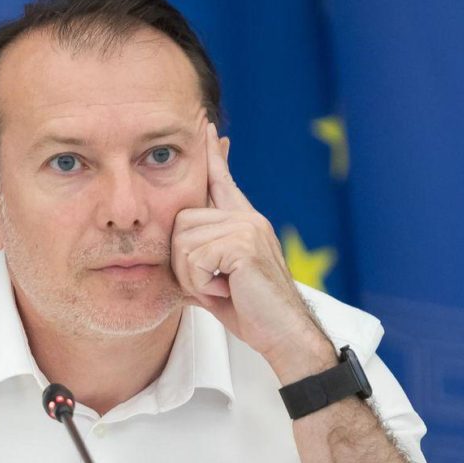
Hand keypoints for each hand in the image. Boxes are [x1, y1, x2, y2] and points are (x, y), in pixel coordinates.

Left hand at [171, 124, 336, 382]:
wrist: (285, 335)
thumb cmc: (252, 312)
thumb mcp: (218, 281)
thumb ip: (200, 259)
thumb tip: (178, 247)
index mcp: (243, 222)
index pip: (222, 179)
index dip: (212, 155)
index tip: (207, 127)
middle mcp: (247, 217)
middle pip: (180, 222)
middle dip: (183, 263)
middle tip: (213, 286)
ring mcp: (247, 227)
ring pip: (183, 242)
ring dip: (192, 277)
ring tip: (222, 289)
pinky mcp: (243, 242)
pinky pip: (194, 257)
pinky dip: (201, 284)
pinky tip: (226, 291)